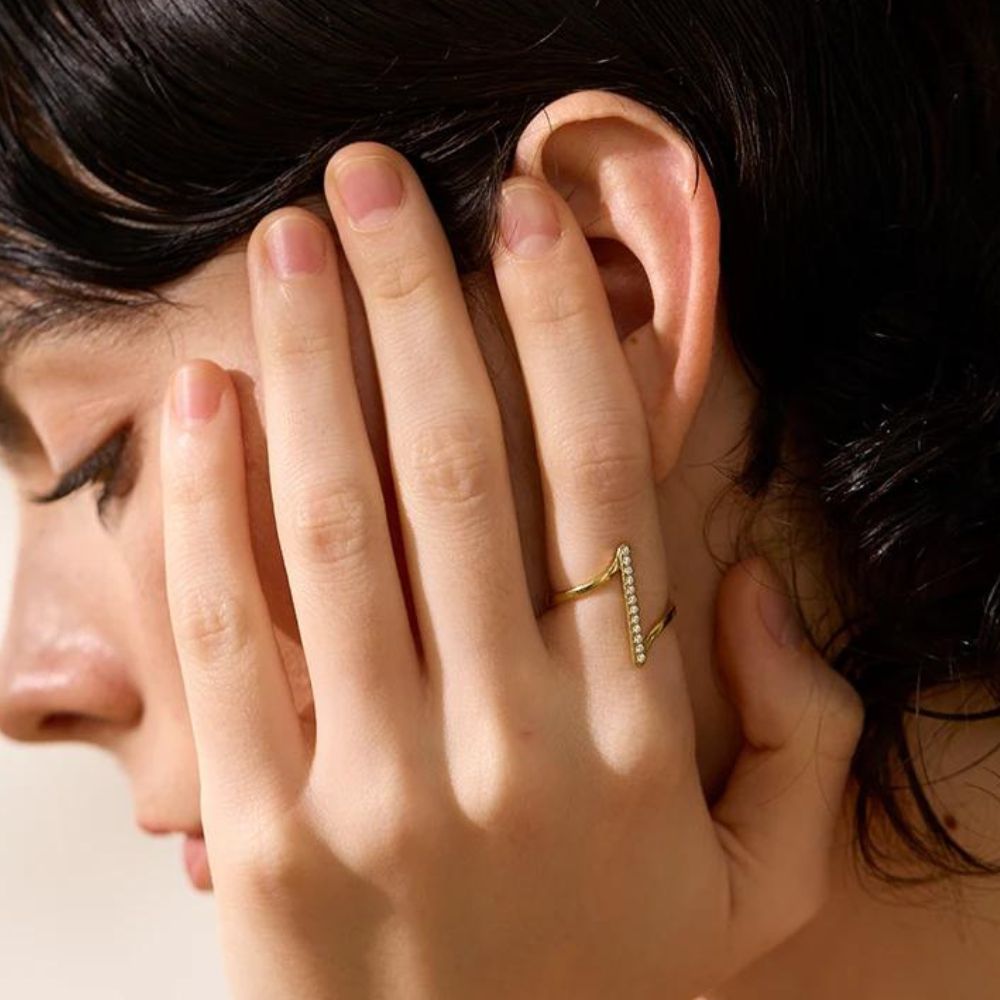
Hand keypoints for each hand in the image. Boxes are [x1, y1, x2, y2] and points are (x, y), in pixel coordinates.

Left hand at [159, 142, 863, 999]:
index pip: (599, 485)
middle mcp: (509, 744)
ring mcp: (376, 790)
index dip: (560, 335)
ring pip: (338, 523)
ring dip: (309, 360)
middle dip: (413, 300)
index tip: (521, 227)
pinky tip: (207, 396)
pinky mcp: (264, 837)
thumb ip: (800, 736)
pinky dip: (211, 500)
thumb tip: (746, 583)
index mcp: (630, 741)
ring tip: (289, 246)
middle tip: (374, 185)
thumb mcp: (752, 882)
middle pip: (456, 466)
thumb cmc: (607, 987)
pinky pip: (228, 634)